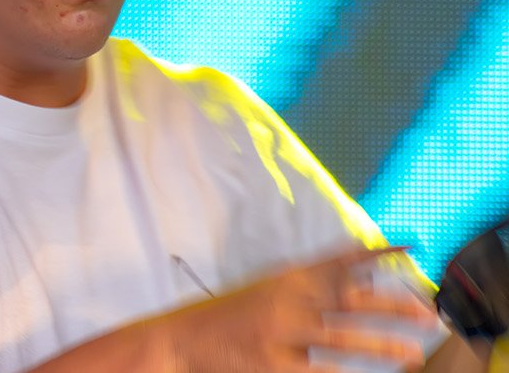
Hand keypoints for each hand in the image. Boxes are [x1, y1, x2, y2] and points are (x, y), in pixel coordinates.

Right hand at [155, 246, 437, 372]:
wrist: (182, 340)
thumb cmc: (226, 315)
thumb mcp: (264, 289)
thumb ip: (305, 286)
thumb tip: (352, 278)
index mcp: (285, 277)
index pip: (337, 260)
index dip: (375, 254)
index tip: (408, 249)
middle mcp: (286, 300)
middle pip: (348, 299)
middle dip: (391, 304)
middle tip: (426, 312)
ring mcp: (280, 333)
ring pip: (341, 338)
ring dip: (380, 344)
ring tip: (413, 352)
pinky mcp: (273, 363)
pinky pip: (316, 370)